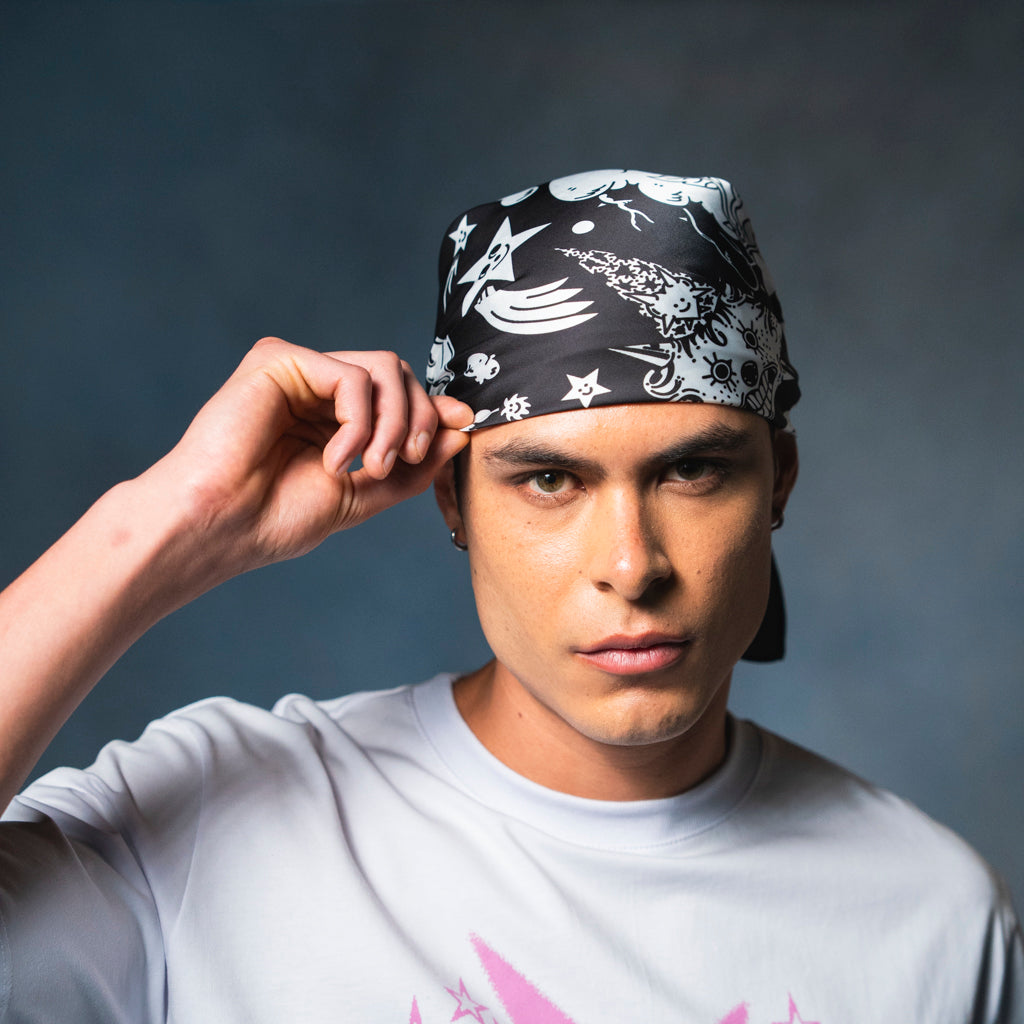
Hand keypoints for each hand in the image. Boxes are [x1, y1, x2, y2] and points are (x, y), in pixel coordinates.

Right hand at [154, 337, 472, 573]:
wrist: (222, 527)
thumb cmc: (276, 518)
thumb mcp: (365, 494)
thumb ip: (413, 463)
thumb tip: (462, 427)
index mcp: (336, 416)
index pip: (403, 395)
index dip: (434, 412)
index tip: (457, 433)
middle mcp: (318, 388)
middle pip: (401, 375)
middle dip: (419, 419)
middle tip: (408, 461)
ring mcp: (299, 370)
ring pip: (385, 368)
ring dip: (395, 423)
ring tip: (370, 467)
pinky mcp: (278, 359)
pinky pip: (350, 376)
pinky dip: (358, 423)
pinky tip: (333, 459)